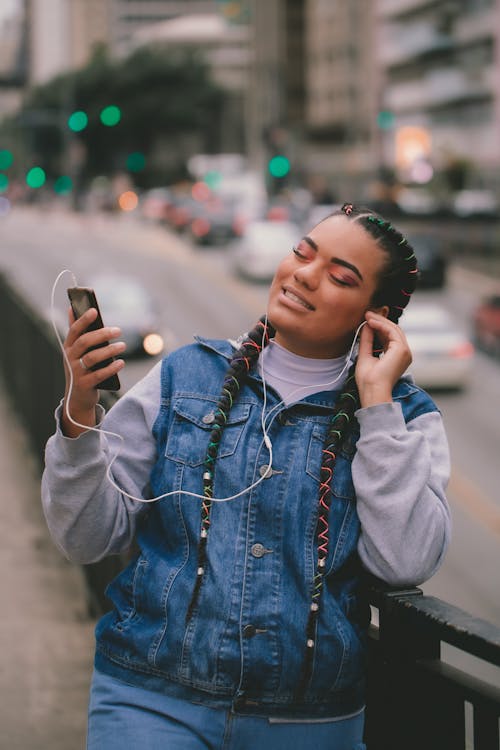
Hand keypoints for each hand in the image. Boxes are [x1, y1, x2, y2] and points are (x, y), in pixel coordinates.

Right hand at [61, 307, 125, 436]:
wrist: (78, 398)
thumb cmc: (81, 369)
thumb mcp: (77, 352)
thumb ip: (77, 332)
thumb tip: (71, 308)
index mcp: (69, 347)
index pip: (74, 330)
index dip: (83, 320)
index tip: (94, 310)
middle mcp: (70, 358)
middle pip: (85, 342)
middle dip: (102, 334)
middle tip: (118, 330)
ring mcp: (76, 372)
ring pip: (92, 358)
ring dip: (109, 350)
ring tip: (123, 346)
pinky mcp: (84, 385)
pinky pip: (98, 375)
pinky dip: (111, 368)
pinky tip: (121, 363)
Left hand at [355, 311, 411, 407]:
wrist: (372, 390)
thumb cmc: (368, 380)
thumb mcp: (365, 355)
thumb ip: (367, 340)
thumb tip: (366, 325)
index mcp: (397, 356)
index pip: (390, 336)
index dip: (379, 326)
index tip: (367, 318)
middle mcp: (404, 353)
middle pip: (394, 330)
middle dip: (380, 320)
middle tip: (367, 313)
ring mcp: (405, 351)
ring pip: (394, 329)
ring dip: (380, 320)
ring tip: (367, 315)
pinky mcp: (401, 350)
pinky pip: (392, 332)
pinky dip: (381, 325)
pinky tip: (370, 322)